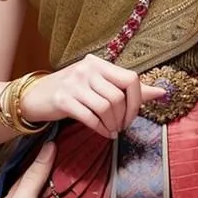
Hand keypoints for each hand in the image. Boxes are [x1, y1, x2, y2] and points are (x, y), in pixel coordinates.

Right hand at [20, 55, 165, 137]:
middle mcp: (87, 69)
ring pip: (106, 107)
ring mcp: (73, 83)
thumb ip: (130, 89)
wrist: (34, 97)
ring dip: (113, 124)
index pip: (131, 79)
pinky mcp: (62, 99)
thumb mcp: (100, 85)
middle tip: (121, 127)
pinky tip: (103, 133)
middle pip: (119, 96)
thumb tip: (162, 92)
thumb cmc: (72, 92)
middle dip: (124, 117)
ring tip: (112, 131)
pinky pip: (89, 117)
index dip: (136, 101)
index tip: (132, 116)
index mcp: (99, 63)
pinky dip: (100, 129)